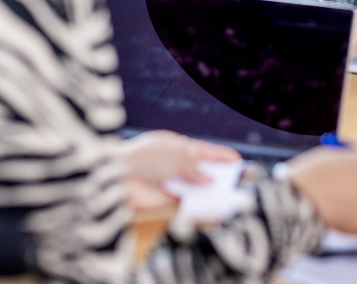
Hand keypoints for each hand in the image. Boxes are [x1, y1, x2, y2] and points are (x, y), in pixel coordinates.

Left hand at [121, 131, 240, 209]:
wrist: (116, 180)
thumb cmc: (143, 158)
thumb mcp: (174, 155)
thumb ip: (195, 167)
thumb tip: (209, 180)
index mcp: (173, 147)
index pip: (201, 150)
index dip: (219, 155)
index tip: (237, 160)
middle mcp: (173, 166)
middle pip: (201, 171)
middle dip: (219, 175)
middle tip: (240, 180)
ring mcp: (170, 185)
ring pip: (197, 190)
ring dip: (213, 194)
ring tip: (234, 196)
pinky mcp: (166, 204)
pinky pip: (189, 206)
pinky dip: (202, 207)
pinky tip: (217, 208)